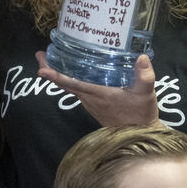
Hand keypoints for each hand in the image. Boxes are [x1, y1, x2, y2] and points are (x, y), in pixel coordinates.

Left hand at [35, 50, 162, 126]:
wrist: (139, 133)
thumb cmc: (140, 114)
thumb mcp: (146, 94)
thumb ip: (145, 76)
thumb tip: (142, 57)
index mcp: (98, 93)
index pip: (73, 84)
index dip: (56, 76)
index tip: (42, 69)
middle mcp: (90, 98)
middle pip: (64, 83)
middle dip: (50, 69)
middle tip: (40, 54)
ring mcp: (90, 101)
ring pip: (69, 86)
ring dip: (57, 73)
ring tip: (50, 57)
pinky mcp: (93, 103)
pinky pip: (76, 89)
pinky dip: (68, 78)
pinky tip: (71, 68)